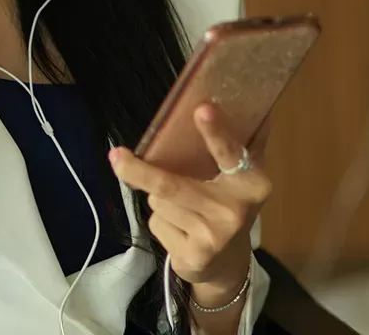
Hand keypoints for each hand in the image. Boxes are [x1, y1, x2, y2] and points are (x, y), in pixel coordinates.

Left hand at [109, 104, 271, 297]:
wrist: (227, 264)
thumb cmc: (228, 206)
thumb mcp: (238, 178)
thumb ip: (232, 146)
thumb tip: (225, 104)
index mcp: (251, 183)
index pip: (230, 153)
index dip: (215, 132)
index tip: (201, 110)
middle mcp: (234, 211)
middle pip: (173, 185)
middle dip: (140, 171)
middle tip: (116, 155)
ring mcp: (213, 237)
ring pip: (159, 201)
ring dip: (158, 198)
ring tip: (182, 207)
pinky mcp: (193, 256)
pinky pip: (156, 224)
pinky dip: (160, 222)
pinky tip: (180, 230)